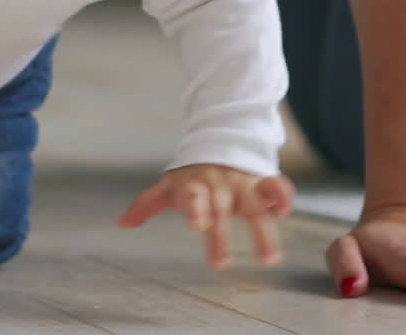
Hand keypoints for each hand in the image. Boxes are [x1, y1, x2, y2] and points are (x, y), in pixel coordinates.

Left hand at [117, 164, 294, 268]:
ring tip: (269, 258)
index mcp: (194, 187)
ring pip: (254, 206)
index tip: (198, 225)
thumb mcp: (169, 187)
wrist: (218, 142)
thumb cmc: (192, 175)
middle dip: (220, 237)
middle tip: (220, 264)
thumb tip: (121, 223)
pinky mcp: (262, 182)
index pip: (193, 198)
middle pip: (220, 211)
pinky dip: (283, 196)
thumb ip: (146, 204)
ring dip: (263, 231)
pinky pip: (276, 186)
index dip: (196, 209)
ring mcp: (242, 185)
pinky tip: (284, 211)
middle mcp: (219, 186)